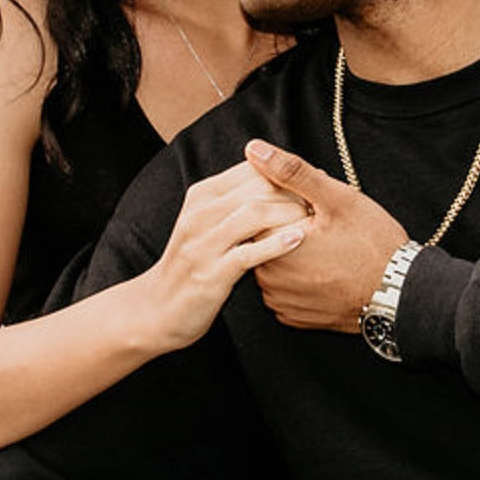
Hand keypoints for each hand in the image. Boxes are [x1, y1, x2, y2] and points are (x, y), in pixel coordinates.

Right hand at [148, 161, 309, 350]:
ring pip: (254, 213)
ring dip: (290, 213)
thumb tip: (274, 185)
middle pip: (257, 187)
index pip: (251, 170)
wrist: (157, 309)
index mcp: (202, 196)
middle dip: (294, 190)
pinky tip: (299, 241)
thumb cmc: (192, 264)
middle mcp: (201, 214)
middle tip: (323, 199)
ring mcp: (204, 243)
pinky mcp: (211, 273)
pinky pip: (249, 253)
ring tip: (317, 219)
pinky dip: (276, 244)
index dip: (286, 172)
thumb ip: (234, 204)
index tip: (314, 180)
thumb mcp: (207, 225)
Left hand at [244, 140, 407, 332]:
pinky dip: (299, 279)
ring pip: (275, 264)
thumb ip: (291, 171)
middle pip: (266, 239)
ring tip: (329, 250)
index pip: (258, 213)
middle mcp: (269, 279)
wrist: (400, 295)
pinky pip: (286, 290)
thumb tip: (253, 149)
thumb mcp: (336, 198)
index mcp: (272, 245)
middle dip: (289, 228)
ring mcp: (281, 302)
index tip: (313, 209)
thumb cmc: (373, 244)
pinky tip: (326, 271)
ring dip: (292, 254)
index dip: (285, 203)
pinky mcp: (294, 317)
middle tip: (326, 229)